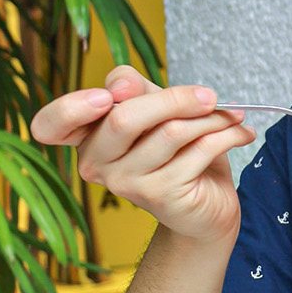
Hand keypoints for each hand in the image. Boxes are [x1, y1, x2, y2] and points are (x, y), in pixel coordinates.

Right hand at [30, 67, 254, 242]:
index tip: (107, 96)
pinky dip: (226, 134)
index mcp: (86, 139)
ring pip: (170, 131)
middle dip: (174, 98)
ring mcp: (128, 184)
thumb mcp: (155, 111)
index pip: (50, 125)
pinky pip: (198, 149)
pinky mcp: (162, 196)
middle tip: (209, 95)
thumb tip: (122, 84)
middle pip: (124, 117)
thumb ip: (137, 90)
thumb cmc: (178, 154)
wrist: (207, 208)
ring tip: (232, 115)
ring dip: (210, 117)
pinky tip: (241, 132)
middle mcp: (97, 165)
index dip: (72, 108)